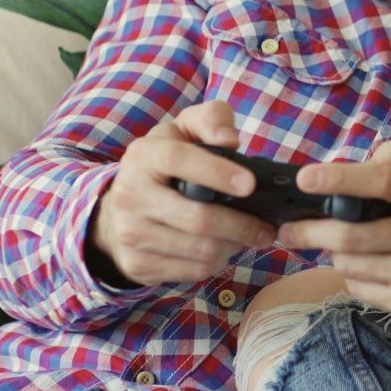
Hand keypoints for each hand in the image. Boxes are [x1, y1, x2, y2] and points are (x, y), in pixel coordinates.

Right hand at [86, 101, 280, 286]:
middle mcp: (130, 195)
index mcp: (144, 156)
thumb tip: (230, 140)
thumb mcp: (185, 129)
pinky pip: (192, 271)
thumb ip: (211, 120)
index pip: (180, 161)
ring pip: (200, 250)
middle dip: (242, 225)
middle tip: (267, 228)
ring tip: (248, 237)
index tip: (250, 184)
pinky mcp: (138, 264)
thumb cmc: (167, 162)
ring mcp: (131, 234)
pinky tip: (224, 249)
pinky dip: (217, 262)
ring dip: (233, 246)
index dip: (217, 173)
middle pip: (198, 219)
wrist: (122, 208)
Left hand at [280, 142, 390, 338]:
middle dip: (309, 232)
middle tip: (289, 229)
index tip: (305, 179)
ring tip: (340, 245)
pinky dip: (352, 276)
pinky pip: (361, 290)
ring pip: (349, 265)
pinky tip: (366, 267)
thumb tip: (356, 164)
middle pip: (349, 235)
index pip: (379, 182)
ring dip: (334, 254)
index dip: (338, 178)